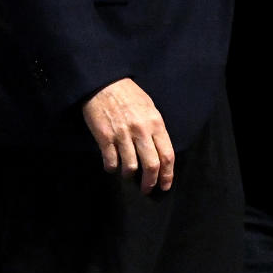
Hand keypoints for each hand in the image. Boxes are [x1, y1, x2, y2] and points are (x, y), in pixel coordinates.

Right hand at [82, 78, 174, 193]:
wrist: (104, 84)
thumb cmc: (129, 95)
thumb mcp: (149, 107)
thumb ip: (155, 128)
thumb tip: (159, 151)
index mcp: (155, 123)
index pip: (167, 154)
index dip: (168, 174)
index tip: (165, 185)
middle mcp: (141, 130)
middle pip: (151, 165)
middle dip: (150, 182)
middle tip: (147, 189)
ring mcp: (122, 135)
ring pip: (130, 167)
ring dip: (129, 176)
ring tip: (128, 175)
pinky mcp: (105, 138)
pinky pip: (111, 162)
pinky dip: (112, 168)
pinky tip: (112, 166)